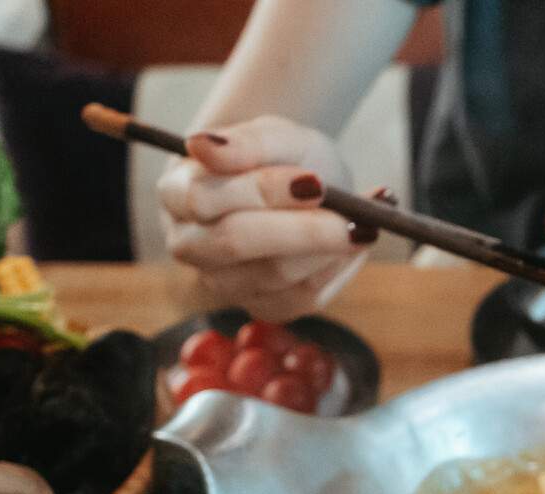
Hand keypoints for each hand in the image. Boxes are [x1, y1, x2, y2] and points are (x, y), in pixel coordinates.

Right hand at [158, 116, 367, 321]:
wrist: (305, 181)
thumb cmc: (281, 157)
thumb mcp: (275, 135)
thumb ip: (244, 142)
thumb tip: (200, 144)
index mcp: (177, 194)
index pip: (204, 199)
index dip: (260, 191)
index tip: (314, 181)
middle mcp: (190, 245)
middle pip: (236, 243)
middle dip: (302, 230)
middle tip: (356, 218)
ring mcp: (223, 283)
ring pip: (275, 275)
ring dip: (327, 249)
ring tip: (367, 222)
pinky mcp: (262, 307)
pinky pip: (301, 297)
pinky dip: (336, 269)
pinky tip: (355, 243)